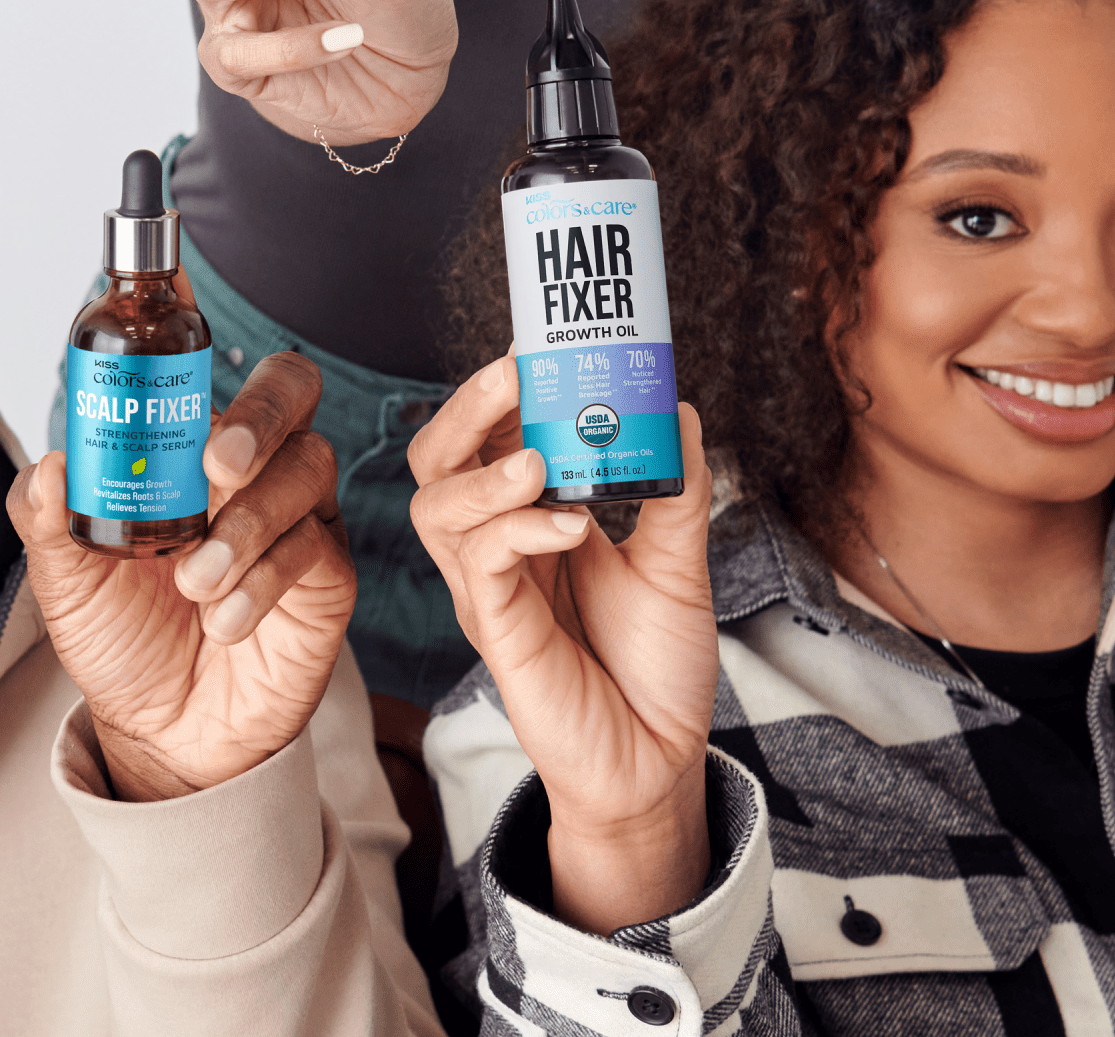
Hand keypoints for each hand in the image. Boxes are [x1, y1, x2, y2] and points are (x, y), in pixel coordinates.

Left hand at [9, 351, 353, 799]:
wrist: (164, 734)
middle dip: (261, 412)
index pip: (209, 370)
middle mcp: (254, 467)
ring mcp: (299, 515)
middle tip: (217, 465)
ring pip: (307, 466)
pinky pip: (313, 546)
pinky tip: (224, 621)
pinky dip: (262, 582)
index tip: (172, 331)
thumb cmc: (125, 637)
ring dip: (249, 522)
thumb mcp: (67, 582)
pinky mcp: (327, 574)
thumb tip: (50, 468)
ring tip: (197, 581)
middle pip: (292, 388)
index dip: (200, 333)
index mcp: (189, 451)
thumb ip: (48, 521)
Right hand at [409, 357, 719, 933]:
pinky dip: (519, 530)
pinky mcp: (501, 637)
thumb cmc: (655, 668)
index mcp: (529, 523)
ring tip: (540, 458)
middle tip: (515, 373)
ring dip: (486, 471)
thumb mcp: (677, 563)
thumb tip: (677, 408)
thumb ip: (674, 491)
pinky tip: (569, 525)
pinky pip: (482, 567)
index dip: (495, 392)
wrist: (663, 765)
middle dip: (466, 408)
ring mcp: (491, 594)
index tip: (533, 348)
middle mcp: (496, 551)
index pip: (484, 440)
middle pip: (437, 461)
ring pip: (437, 508)